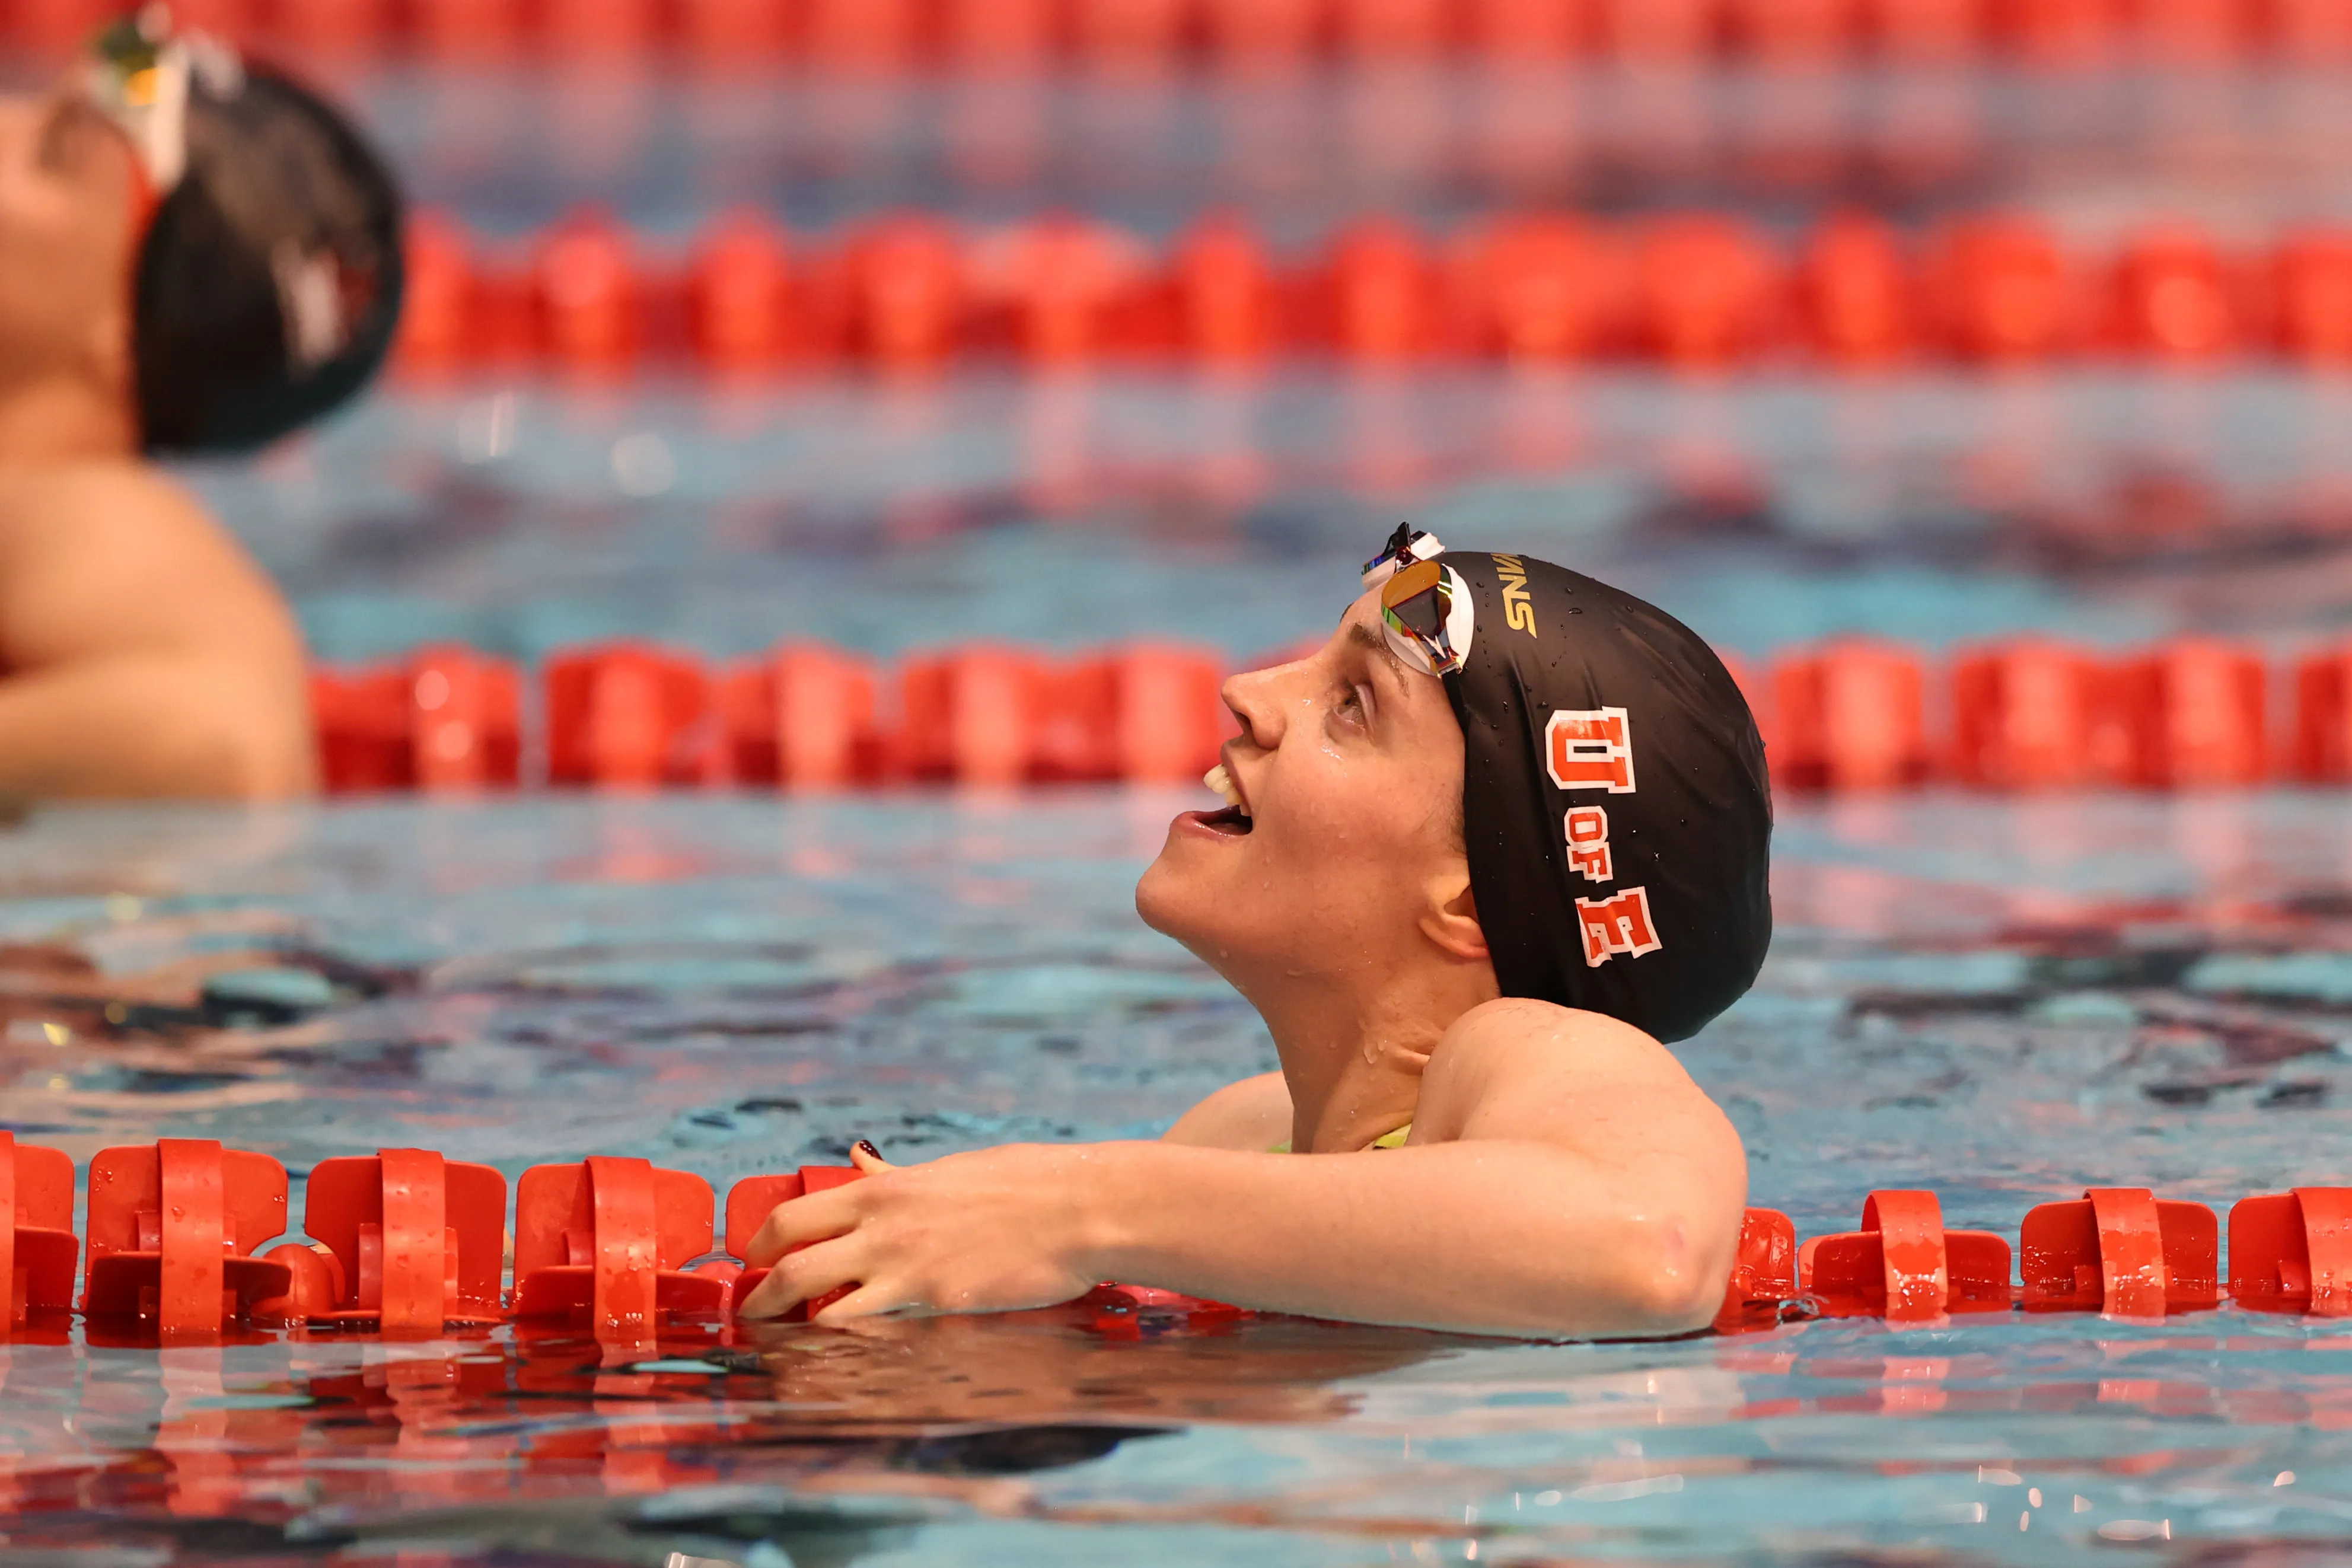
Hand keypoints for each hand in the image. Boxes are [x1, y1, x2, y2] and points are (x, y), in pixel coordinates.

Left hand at [737, 1141, 1120, 1322]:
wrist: (1079, 1208)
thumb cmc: (1026, 1182)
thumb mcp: (951, 1169)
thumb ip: (896, 1176)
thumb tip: (856, 1157)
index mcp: (887, 1190)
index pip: (796, 1215)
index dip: (763, 1242)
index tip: (756, 1260)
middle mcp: (883, 1225)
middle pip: (789, 1261)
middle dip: (758, 1294)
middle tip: (750, 1314)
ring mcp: (905, 1265)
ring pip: (814, 1299)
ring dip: (786, 1326)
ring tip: (780, 1350)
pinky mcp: (933, 1301)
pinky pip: (866, 1330)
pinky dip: (840, 1347)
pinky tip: (833, 1364)